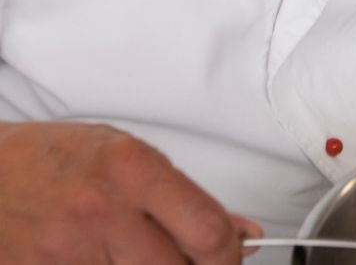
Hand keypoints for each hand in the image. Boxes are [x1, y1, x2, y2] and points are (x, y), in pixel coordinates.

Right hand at [0, 121, 261, 263]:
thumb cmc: (57, 159)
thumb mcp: (129, 157)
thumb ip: (184, 196)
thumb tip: (242, 231)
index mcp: (133, 170)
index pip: (206, 229)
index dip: (229, 256)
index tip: (234, 258)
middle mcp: (103, 211)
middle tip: (193, 262)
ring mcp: (70, 251)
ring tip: (137, 253)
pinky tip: (105, 259)